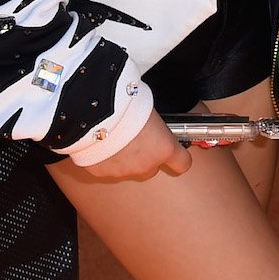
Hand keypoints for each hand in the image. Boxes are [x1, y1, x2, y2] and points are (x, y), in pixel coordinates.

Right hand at [67, 114, 190, 182]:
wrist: (95, 112)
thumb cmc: (126, 106)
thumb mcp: (151, 112)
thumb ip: (155, 127)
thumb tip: (154, 125)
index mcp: (164, 148)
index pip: (183, 163)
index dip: (179, 158)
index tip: (176, 153)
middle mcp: (145, 165)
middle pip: (151, 169)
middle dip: (146, 158)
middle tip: (138, 141)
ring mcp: (123, 172)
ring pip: (129, 170)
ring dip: (125, 159)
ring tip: (117, 139)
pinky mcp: (102, 173)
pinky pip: (108, 168)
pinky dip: (106, 160)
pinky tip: (102, 145)